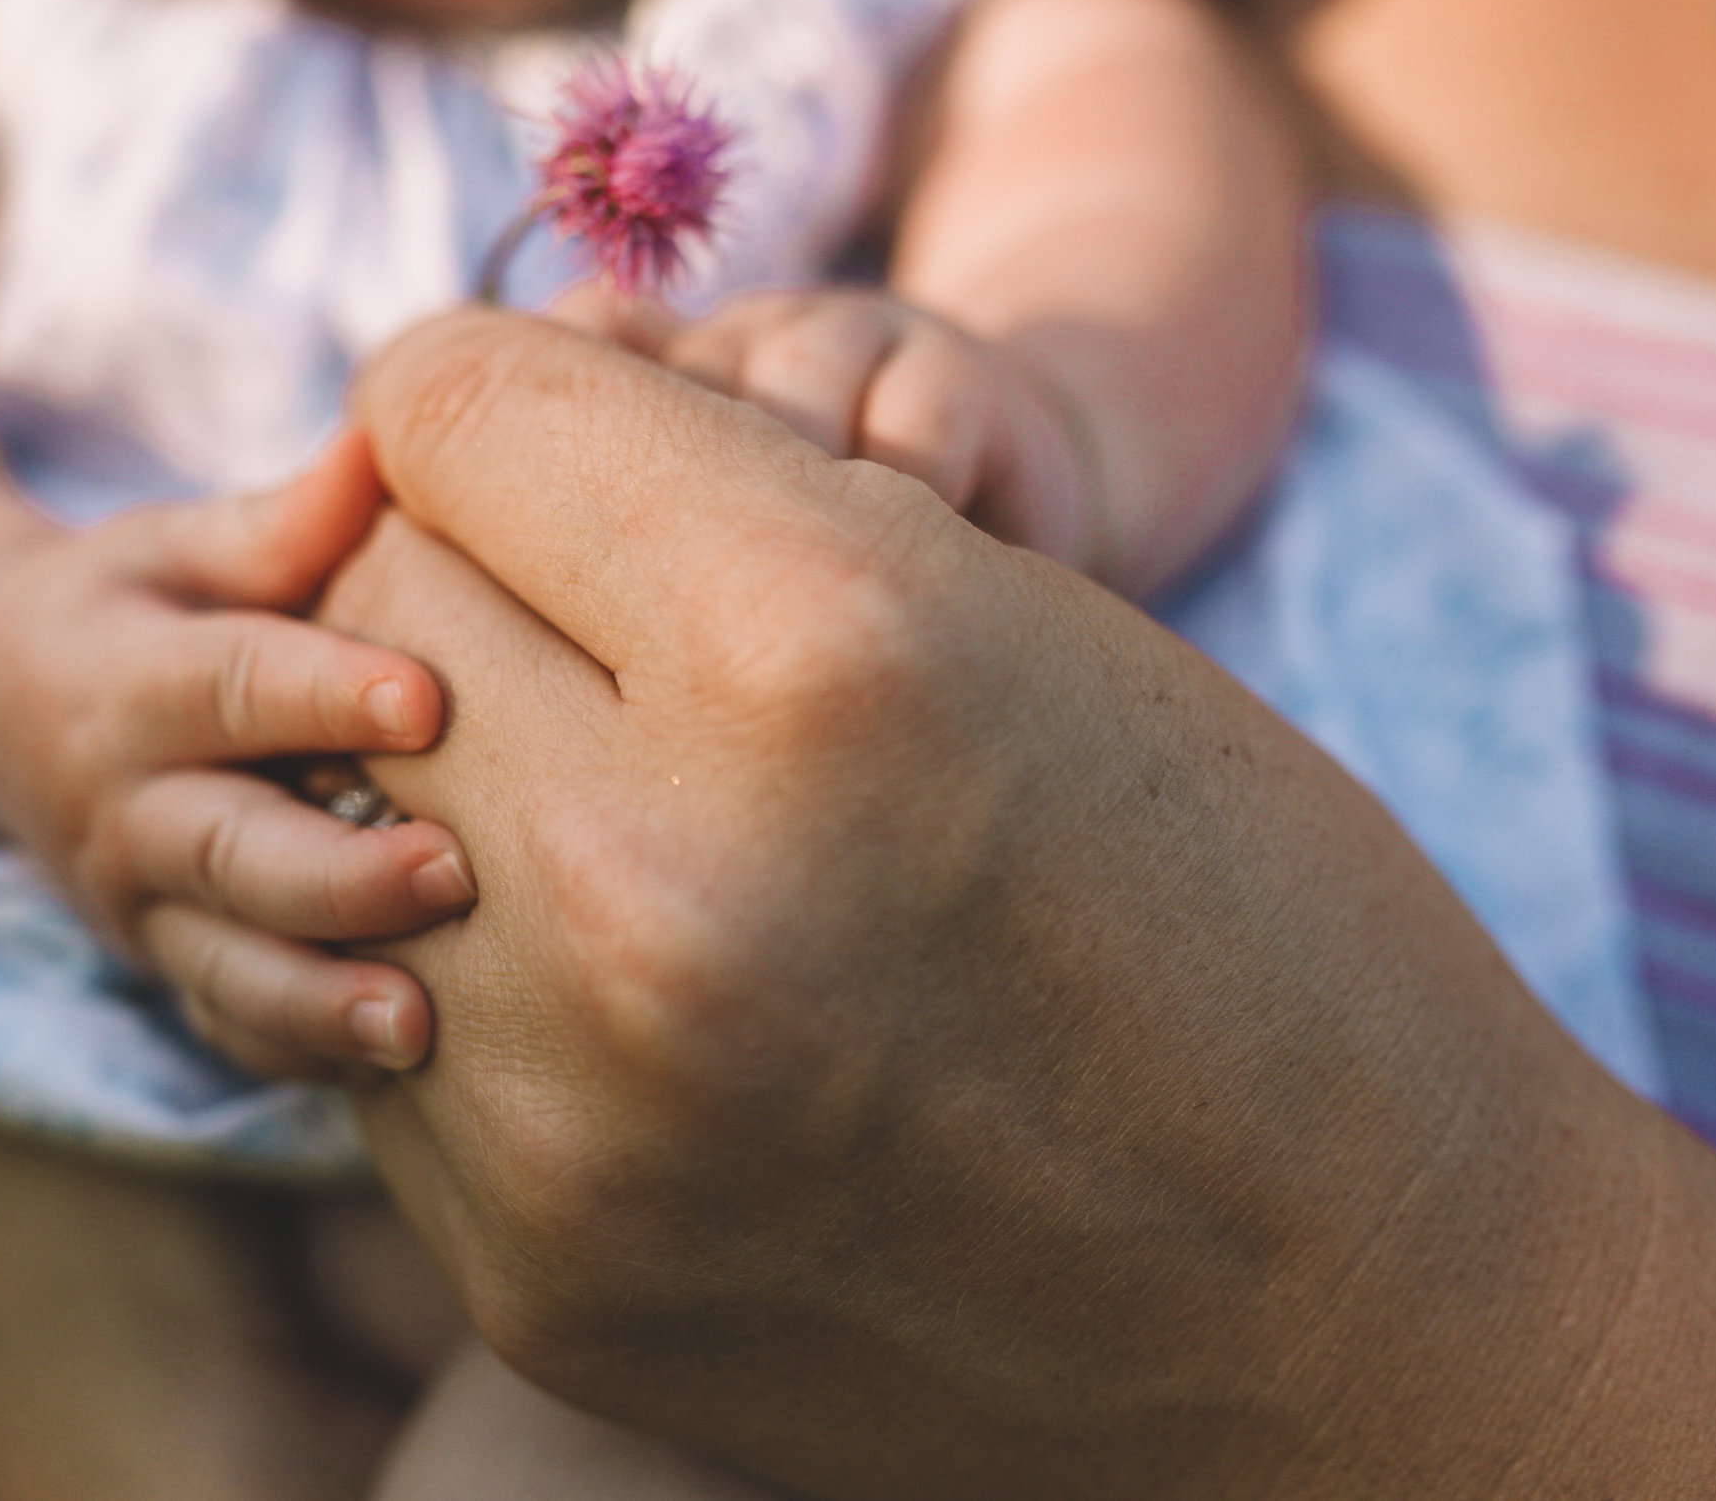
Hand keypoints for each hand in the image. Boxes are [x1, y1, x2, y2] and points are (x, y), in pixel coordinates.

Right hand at [0, 433, 471, 1079]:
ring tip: (421, 1021)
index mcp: (123, 680)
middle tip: (455, 871)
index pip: (229, 683)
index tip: (430, 698)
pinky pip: (225, 1028)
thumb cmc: (130, 607)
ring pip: (223, 964)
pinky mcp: (164, 969)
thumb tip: (388, 445)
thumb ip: (280, 519)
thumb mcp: (174, 543)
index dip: (323, 693)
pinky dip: (297, 1053)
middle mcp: (120, 806)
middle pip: (228, 849)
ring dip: (318, 997)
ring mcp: (137, 904)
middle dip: (337, 872)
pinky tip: (392, 1067)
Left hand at [316, 311, 1715, 1497]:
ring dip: (469, 791)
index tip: (550, 439)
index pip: (455, 414)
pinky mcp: (536, 1278)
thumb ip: (705, 498)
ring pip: (358, 828)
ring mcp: (576, 1121)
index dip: (502, 400)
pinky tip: (634, 988)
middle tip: (603, 632)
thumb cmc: (1238, 917)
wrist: (1357, 1313)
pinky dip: (483, 973)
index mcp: (820, 657)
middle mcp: (656, 894)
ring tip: (633, 816)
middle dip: (477, 589)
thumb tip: (441, 447)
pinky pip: (392, 1029)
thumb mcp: (1027, 618)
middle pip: (382, 618)